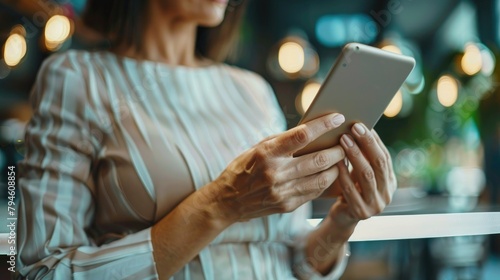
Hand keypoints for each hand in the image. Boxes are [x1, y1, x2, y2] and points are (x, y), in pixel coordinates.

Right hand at [210, 113, 345, 222]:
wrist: (228, 201)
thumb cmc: (244, 167)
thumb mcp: (258, 148)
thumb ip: (283, 141)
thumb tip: (313, 131)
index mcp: (266, 153)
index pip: (302, 135)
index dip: (323, 125)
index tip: (338, 118)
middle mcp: (275, 173)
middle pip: (318, 159)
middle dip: (337, 150)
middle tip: (345, 143)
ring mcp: (282, 192)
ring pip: (322, 178)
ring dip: (336, 168)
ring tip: (341, 159)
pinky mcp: (288, 205)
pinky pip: (315, 192)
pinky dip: (325, 181)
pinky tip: (329, 174)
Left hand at [328, 123, 396, 232]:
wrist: (343, 217)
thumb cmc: (350, 188)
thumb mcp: (359, 173)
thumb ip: (363, 156)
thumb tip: (356, 126)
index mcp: (389, 181)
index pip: (385, 156)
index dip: (374, 140)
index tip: (362, 124)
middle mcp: (387, 193)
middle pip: (379, 164)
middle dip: (366, 144)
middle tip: (354, 127)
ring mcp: (376, 205)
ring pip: (367, 175)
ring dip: (355, 155)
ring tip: (343, 139)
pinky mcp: (361, 213)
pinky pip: (351, 189)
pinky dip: (344, 173)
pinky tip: (336, 161)